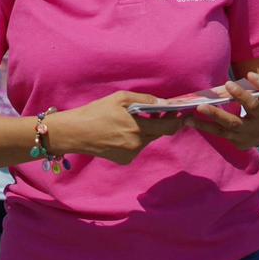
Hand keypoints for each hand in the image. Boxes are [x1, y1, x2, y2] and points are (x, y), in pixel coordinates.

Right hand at [46, 91, 185, 164]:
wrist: (75, 133)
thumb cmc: (96, 112)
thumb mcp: (120, 98)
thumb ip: (145, 100)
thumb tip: (164, 103)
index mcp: (137, 128)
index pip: (168, 126)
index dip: (178, 120)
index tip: (183, 113)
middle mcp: (137, 144)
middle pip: (159, 133)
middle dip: (162, 122)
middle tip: (159, 112)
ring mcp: (131, 154)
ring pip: (148, 140)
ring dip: (147, 130)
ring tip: (134, 120)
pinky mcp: (125, 160)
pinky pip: (137, 147)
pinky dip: (136, 139)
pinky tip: (122, 132)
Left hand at [188, 71, 258, 149]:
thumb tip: (250, 74)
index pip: (252, 105)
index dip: (241, 95)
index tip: (228, 83)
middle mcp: (254, 130)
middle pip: (233, 124)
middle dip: (216, 115)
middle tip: (200, 106)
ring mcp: (245, 139)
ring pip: (222, 133)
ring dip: (204, 126)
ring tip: (186, 118)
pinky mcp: (238, 144)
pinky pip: (221, 135)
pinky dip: (207, 129)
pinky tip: (191, 121)